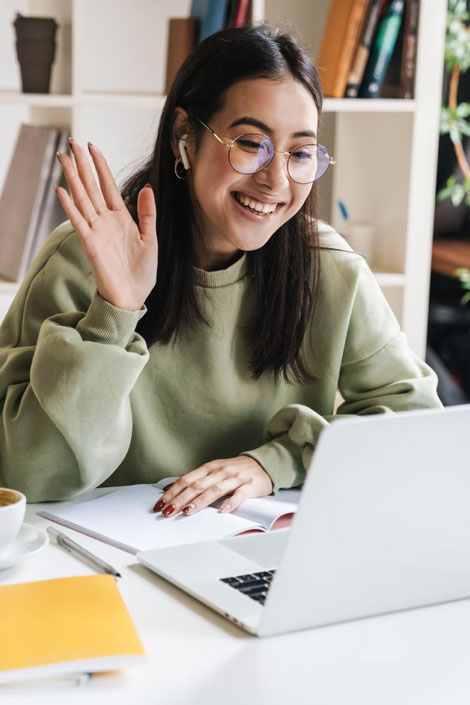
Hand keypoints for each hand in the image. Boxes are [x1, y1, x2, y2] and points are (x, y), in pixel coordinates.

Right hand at [55, 140, 157, 310]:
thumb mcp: (150, 238)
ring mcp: (96, 231)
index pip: (108, 186)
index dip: (101, 166)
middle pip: (91, 186)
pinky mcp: (90, 244)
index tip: (94, 146)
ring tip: (63, 157)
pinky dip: (69, 206)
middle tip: (73, 142)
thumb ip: (147, 213)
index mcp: (121, 218)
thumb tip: (147, 188)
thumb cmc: (141, 272)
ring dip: (72, 178)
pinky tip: (61, 190)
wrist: (133, 297)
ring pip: (82, 198)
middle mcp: (106, 221)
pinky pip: (78, 221)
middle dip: (83, 164)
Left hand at [153, 457, 273, 516]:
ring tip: (187, 511)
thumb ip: (195, 479)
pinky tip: (222, 511)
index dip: (172, 492)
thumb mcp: (214, 470)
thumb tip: (171, 487)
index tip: (160, 504)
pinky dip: (230, 503)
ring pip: (214, 490)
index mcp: (210, 468)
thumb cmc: (235, 470)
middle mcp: (220, 471)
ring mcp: (235, 478)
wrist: (263, 464)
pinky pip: (239, 495)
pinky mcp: (250, 486)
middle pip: (197, 486)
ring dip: (199, 501)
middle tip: (167, 512)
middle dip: (180, 499)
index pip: (187, 480)